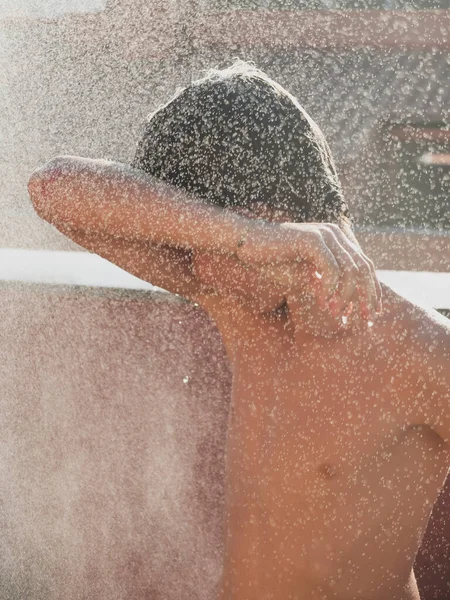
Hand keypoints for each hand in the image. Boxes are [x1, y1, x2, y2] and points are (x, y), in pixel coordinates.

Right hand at [235, 222, 381, 321]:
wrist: (247, 243)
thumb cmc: (272, 260)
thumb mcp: (303, 275)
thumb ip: (323, 285)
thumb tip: (339, 308)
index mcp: (337, 239)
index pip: (365, 266)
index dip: (372, 291)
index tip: (373, 314)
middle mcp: (335, 234)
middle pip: (363, 269)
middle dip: (365, 297)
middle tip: (364, 320)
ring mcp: (325, 234)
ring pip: (349, 270)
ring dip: (345, 297)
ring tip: (336, 314)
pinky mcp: (312, 240)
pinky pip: (330, 268)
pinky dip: (329, 289)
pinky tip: (323, 303)